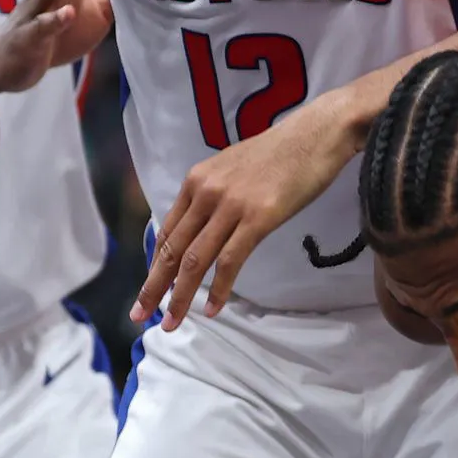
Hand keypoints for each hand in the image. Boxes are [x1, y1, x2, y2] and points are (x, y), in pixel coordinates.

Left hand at [133, 94, 361, 329]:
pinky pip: (229, 261)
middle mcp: (206, 192)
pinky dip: (218, 289)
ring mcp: (230, 205)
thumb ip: (215, 193)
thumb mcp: (234, 167)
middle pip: (172, 249)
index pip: (167, 230)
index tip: (150, 288)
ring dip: (179, 297)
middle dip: (154, 287)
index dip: (155, 264)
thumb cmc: (283, 152)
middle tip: (139, 315)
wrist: (317, 134)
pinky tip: (213, 309)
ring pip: (194, 261)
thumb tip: (206, 223)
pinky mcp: (257, 218)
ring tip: (171, 323)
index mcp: (197, 179)